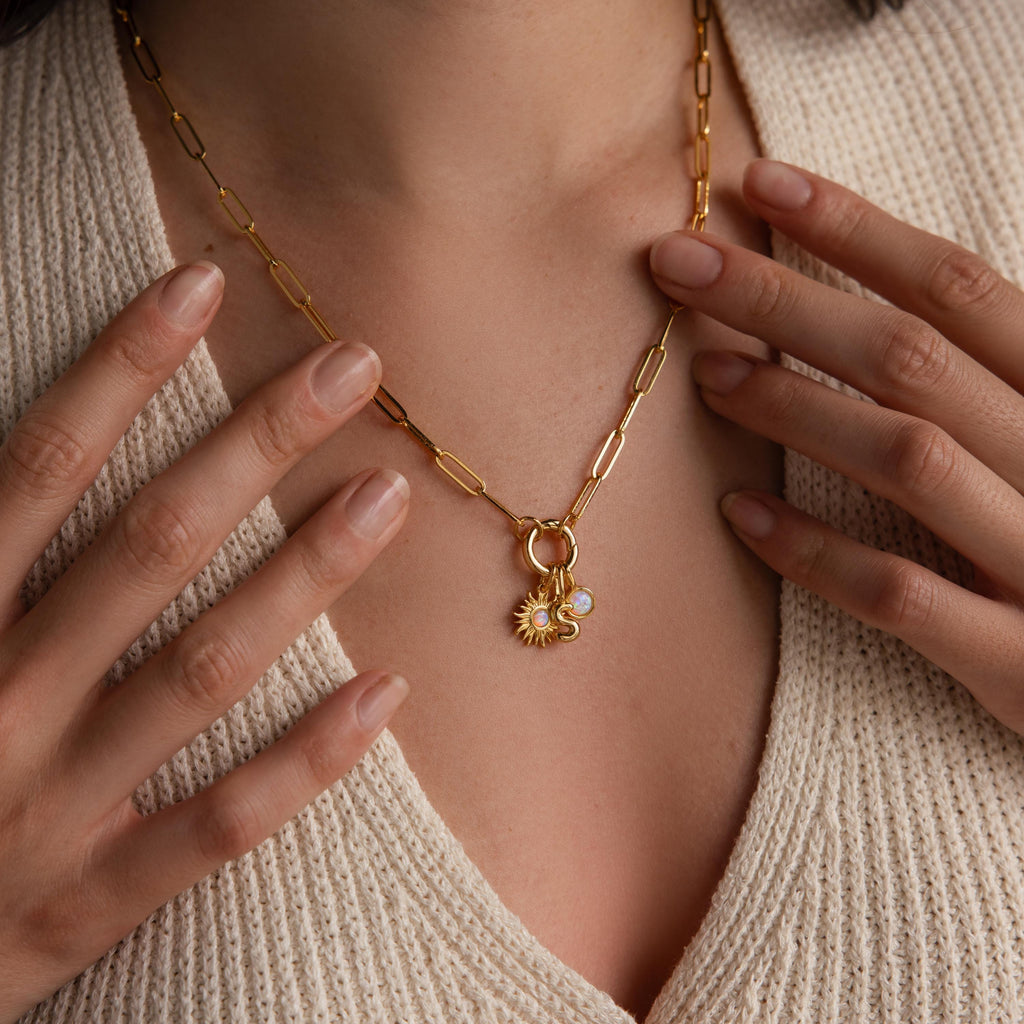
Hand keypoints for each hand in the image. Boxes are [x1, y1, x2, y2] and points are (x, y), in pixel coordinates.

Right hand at [0, 262, 409, 1021]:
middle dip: (253, 445)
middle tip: (353, 364)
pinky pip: (216, 827)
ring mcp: (44, 806)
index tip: (203, 284)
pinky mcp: (84, 902)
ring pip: (198, 671)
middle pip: (146, 546)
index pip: (37, 465)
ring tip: (385, 496)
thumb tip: (36, 453)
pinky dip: (304, 763)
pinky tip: (385, 693)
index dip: (117, 366)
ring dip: (301, 578)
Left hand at [650, 158, 1023, 734]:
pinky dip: (814, 550)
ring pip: (907, 458)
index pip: (958, 288)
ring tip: (708, 375)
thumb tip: (865, 303)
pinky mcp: (1019, 663)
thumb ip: (986, 380)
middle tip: (681, 263)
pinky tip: (739, 512)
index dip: (856, 229)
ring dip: (795, 408)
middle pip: (910, 359)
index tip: (760, 185)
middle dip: (787, 300)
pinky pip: (899, 595)